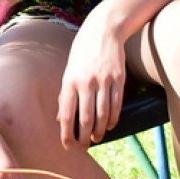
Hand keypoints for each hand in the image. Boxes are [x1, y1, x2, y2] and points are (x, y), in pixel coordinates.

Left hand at [58, 12, 126, 148]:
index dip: (67, 134)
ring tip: (96, 139)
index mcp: (69, 82)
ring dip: (99, 131)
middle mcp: (86, 83)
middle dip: (84, 138)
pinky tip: (110, 125)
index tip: (68, 146)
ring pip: (102, 114)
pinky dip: (113, 119)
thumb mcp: (69, 72)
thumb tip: (61, 119)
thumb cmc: (82, 54)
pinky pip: (116, 105)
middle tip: (83, 148)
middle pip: (85, 119)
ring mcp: (103, 81)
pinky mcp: (118, 79)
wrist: (102, 31)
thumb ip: (65, 96)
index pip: (67, 115)